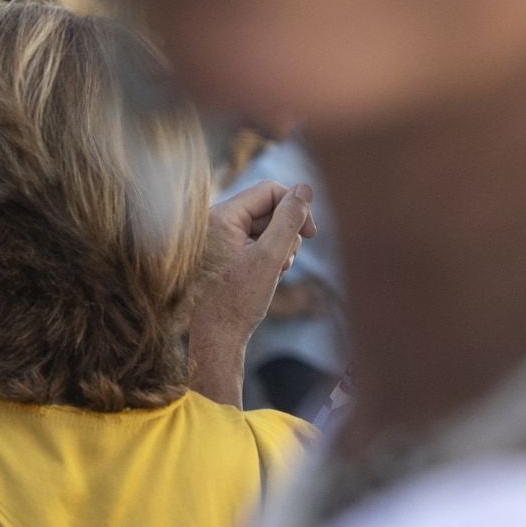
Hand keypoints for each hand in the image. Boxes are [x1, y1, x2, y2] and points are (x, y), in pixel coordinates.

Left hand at [186, 180, 315, 404]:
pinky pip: (256, 244)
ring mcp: (218, 239)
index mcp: (220, 217)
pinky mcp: (224, 255)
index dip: (295, 207)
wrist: (217, 338)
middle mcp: (214, 223)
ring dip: (279, 248)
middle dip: (285, 234)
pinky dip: (269, 258)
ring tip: (275, 273)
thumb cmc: (239, 300)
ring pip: (265, 229)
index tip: (311, 233)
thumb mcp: (270, 257)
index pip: (269, 191)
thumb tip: (304, 188)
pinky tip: (269, 278)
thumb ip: (289, 221)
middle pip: (268, 210)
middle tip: (285, 262)